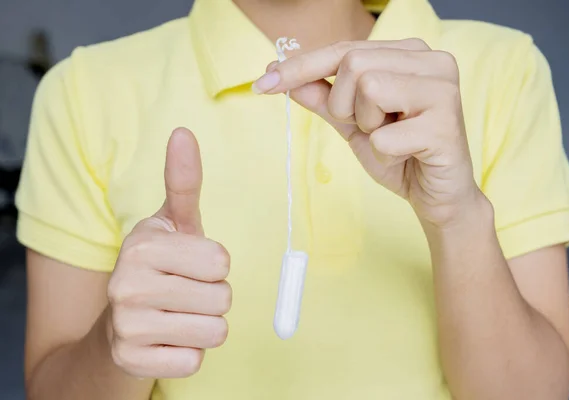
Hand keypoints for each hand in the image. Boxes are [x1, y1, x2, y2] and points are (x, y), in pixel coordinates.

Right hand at [107, 128, 230, 377]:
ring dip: (204, 325)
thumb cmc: (157, 269)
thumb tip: (183, 132)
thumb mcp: (171, 224)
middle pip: (223, 297)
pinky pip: (196, 361)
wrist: (116, 324)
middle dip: (212, 297)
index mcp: (142, 246)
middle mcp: (127, 285)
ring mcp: (127, 327)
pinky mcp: (133, 362)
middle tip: (184, 293)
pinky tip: (166, 340)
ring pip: (215, 331)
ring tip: (177, 315)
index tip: (191, 265)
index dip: (214, 266)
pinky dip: (189, 353)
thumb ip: (183, 182)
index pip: (221, 261)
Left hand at [254, 39, 482, 227]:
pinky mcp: (447, 124)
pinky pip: (385, 137)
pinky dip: (384, 155)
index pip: (343, 48)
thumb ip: (322, 97)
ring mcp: (443, 89)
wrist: (437, 197)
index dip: (299, 66)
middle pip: (354, 63)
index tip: (261, 83)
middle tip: (369, 129)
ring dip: (366, 127)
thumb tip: (277, 72)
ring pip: (369, 88)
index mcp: (409, 53)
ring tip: (391, 140)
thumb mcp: (352, 124)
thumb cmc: (399, 155)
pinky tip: (407, 157)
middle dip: (344, 105)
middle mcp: (431, 60)